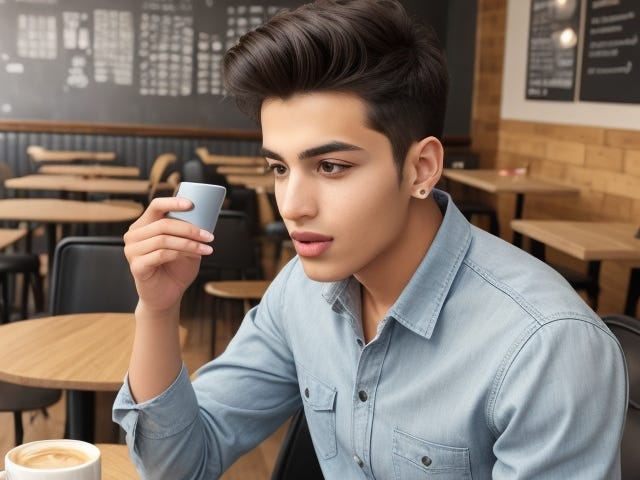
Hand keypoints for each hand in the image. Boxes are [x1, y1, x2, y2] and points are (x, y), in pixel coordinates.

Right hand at [124, 197, 213, 312]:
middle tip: (209, 236)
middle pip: (163, 224)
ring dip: (189, 243)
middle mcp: (134, 235)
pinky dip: (182, 254)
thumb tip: (205, 216)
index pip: (155, 206)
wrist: (167, 295)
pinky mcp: (136, 266)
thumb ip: (187, 231)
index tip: (192, 204)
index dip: (173, 202)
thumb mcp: (184, 245)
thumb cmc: (176, 268)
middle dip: (190, 229)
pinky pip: (162, 255)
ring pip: (164, 240)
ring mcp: (132, 251)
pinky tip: (196, 256)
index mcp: (144, 225)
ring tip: (207, 248)